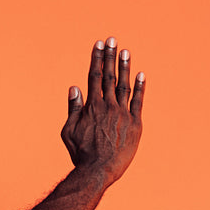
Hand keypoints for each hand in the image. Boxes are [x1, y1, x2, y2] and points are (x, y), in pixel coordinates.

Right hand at [60, 35, 145, 183]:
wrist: (98, 170)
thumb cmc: (81, 153)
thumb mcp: (69, 131)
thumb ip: (73, 108)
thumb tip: (74, 88)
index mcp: (92, 106)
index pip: (94, 76)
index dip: (97, 59)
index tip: (98, 45)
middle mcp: (108, 105)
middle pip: (109, 76)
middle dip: (110, 56)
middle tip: (112, 39)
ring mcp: (122, 113)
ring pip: (124, 85)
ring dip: (124, 67)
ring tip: (125, 51)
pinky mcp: (135, 123)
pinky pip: (138, 101)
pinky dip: (139, 87)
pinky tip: (141, 74)